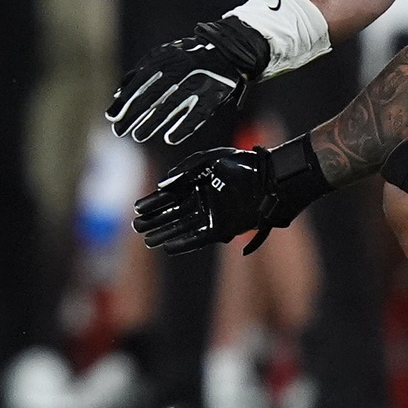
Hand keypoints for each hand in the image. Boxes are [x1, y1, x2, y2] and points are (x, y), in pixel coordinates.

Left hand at [107, 17, 270, 144]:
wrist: (227, 51)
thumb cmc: (187, 57)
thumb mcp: (162, 57)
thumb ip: (139, 73)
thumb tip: (117, 94)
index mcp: (166, 58)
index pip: (141, 82)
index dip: (125, 101)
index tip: (111, 117)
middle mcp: (181, 68)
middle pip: (153, 96)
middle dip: (134, 115)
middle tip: (119, 131)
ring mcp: (199, 81)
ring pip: (172, 106)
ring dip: (153, 123)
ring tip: (138, 136)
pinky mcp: (214, 95)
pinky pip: (197, 114)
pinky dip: (183, 127)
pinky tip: (169, 138)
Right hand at [135, 136, 331, 255]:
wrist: (270, 180)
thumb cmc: (243, 165)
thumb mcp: (211, 160)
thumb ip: (185, 171)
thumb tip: (162, 185)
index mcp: (199, 181)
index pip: (170, 194)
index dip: (153, 201)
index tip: (137, 208)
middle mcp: (203, 199)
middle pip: (173, 212)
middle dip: (155, 219)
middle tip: (137, 226)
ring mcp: (212, 214)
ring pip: (182, 226)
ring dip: (165, 232)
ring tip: (148, 239)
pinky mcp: (222, 227)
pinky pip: (198, 237)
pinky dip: (183, 243)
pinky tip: (168, 247)